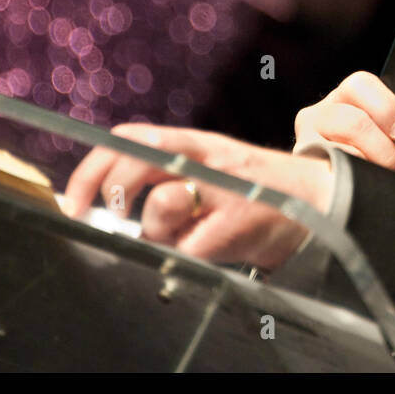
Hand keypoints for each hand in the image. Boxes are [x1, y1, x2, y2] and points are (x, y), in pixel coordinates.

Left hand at [62, 124, 334, 271]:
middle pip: (139, 160)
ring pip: (162, 209)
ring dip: (163, 231)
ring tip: (190, 233)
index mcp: (194, 144)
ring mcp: (223, 188)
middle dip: (113, 189)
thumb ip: (167, 178)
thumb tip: (109, 203)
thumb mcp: (211, 170)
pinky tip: (216, 247)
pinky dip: (192, 254)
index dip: (94, 167)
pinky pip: (190, 247)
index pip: (130, 139)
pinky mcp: (238, 223)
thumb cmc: (256, 190)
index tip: (74, 200)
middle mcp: (206, 157)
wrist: (320, 200)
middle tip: (110, 217)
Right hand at [294, 71, 394, 176]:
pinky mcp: (302, 167)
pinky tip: (359, 185)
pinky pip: (326, 170)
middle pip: (349, 117)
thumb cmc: (379, 170)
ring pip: (337, 147)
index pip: (361, 83)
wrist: (357, 205)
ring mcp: (307, 140)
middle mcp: (323, 114)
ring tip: (380, 177)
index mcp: (348, 100)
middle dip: (379, 143)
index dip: (385, 106)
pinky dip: (350, 179)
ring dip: (367, 165)